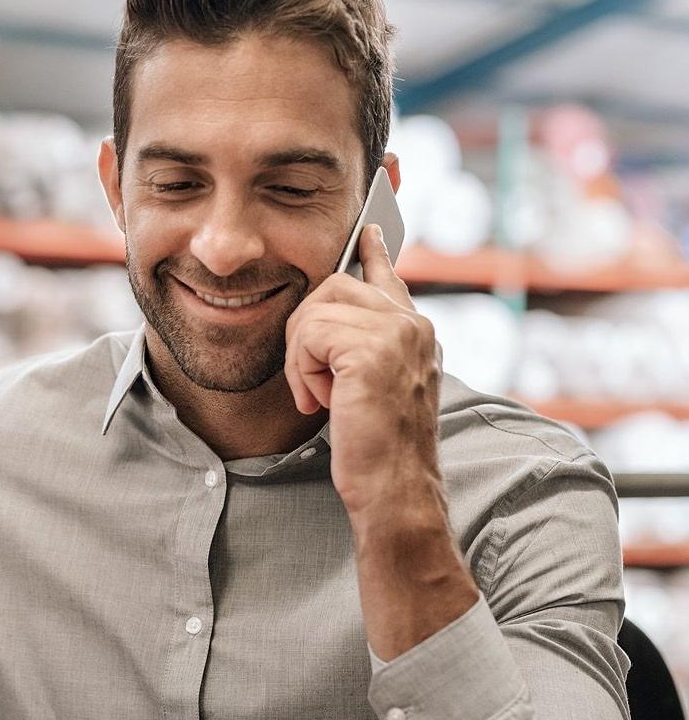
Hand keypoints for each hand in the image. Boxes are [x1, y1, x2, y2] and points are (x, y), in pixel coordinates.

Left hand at [284, 223, 441, 515]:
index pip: (388, 277)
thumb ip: (363, 348)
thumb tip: (327, 318)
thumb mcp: (375, 387)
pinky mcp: (371, 350)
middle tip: (315, 386)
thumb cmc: (379, 449)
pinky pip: (308, 335)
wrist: (395, 490)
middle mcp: (413, 324)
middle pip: (332, 287)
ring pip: (315, 309)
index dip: (373, 252)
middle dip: (305, 333)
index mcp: (417, 331)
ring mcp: (397, 333)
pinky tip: (321, 402)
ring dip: (302, 358)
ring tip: (321, 397)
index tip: (368, 229)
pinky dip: (302, 371)